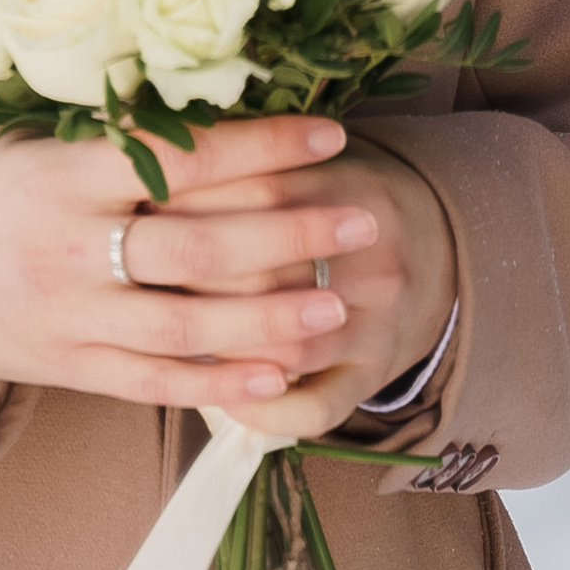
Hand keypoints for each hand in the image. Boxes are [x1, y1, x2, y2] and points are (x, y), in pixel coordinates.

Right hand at [0, 115, 456, 431]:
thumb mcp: (35, 142)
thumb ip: (119, 141)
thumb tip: (227, 112)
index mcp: (63, 178)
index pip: (179, 158)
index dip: (260, 145)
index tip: (328, 134)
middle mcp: (69, 251)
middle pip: (198, 248)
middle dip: (290, 235)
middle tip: (362, 222)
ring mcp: (71, 318)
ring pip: (187, 326)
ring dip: (271, 319)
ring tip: (340, 306)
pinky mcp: (70, 367)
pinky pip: (154, 383)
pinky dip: (219, 383)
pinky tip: (278, 378)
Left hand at [157, 128, 456, 441]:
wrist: (441, 244)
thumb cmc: (345, 196)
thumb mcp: (315, 160)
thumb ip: (249, 160)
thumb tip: (153, 164)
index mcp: (356, 192)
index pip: (260, 192)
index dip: (189, 201)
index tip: (135, 204)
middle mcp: (375, 261)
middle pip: (265, 274)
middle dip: (188, 278)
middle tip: (128, 273)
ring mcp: (378, 327)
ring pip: (286, 349)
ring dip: (220, 348)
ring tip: (164, 334)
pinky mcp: (374, 378)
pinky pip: (314, 409)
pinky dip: (262, 410)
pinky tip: (219, 396)